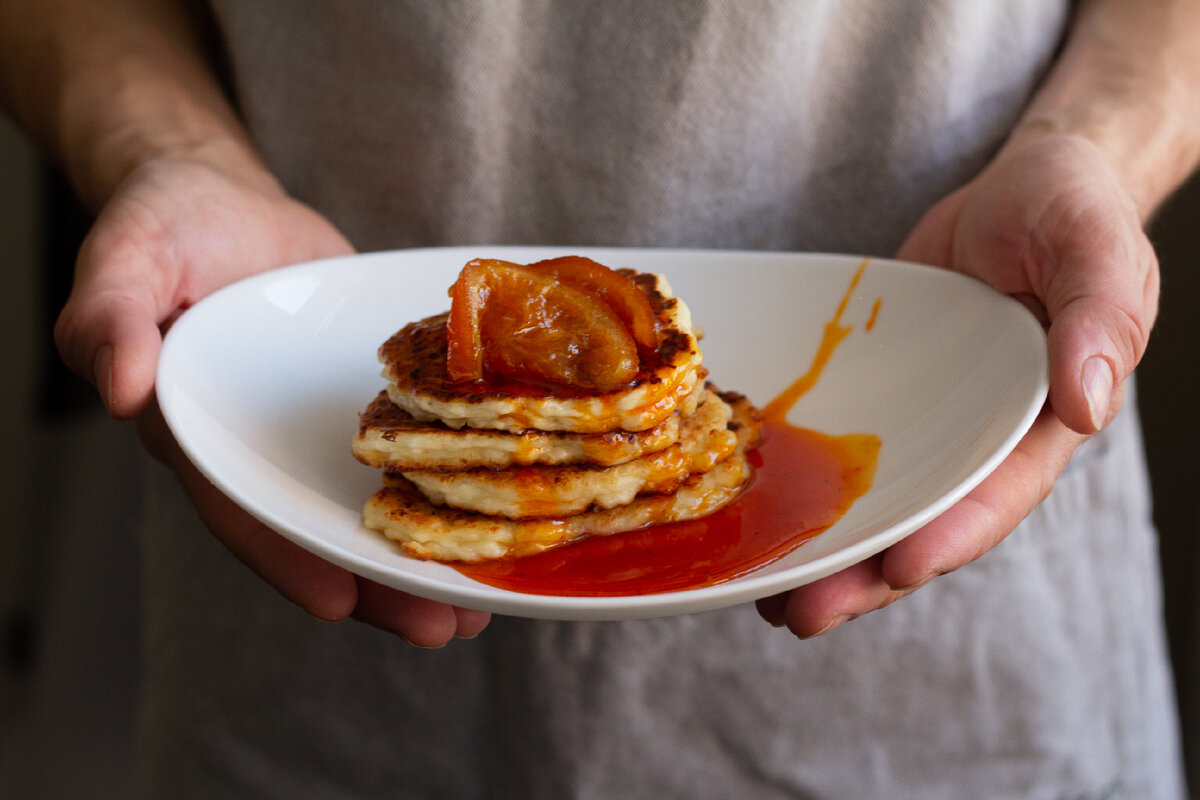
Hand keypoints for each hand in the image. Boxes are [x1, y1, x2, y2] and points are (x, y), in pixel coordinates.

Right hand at [55, 140, 490, 645]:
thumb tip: (121, 386)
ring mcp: (316, 426)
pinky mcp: (364, 395)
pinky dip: (447, 475)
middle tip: (442, 628)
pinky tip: (498, 506)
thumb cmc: (163, 227)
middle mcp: (263, 445)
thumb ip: (109, 319)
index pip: (241, 509)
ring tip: (484, 600)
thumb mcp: (123, 261)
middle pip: (320, 526)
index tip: (338, 603)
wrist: (225, 198)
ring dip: (423, 550)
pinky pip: (406, 442)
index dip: (286, 558)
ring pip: (372, 498)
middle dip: (378, 582)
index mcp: (201, 433)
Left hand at [757, 132, 1157, 636]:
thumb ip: (1100, 317)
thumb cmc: (1069, 211)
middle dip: (866, 575)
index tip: (898, 569)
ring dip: (827, 553)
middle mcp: (979, 438)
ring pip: (876, 503)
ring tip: (765, 598)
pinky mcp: (883, 400)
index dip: (949, 537)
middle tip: (800, 614)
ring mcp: (928, 424)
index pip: (996, 495)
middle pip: (923, 522)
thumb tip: (1088, 401)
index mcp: (1041, 422)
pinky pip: (846, 453)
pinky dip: (808, 489)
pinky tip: (758, 519)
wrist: (1020, 188)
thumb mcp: (1093, 248)